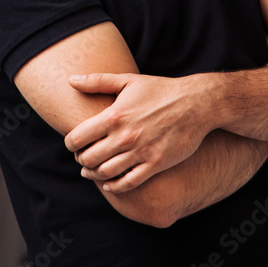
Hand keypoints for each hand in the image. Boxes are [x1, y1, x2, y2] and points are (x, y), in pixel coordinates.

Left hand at [64, 72, 210, 192]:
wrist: (196, 104)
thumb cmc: (161, 90)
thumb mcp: (128, 81)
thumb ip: (98, 81)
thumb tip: (71, 80)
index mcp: (114, 116)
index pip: (78, 138)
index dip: (71, 144)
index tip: (73, 144)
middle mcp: (125, 136)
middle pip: (88, 159)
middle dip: (81, 160)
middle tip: (83, 158)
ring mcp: (140, 152)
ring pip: (105, 173)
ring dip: (94, 174)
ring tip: (92, 171)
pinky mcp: (156, 164)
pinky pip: (128, 183)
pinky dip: (114, 186)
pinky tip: (110, 183)